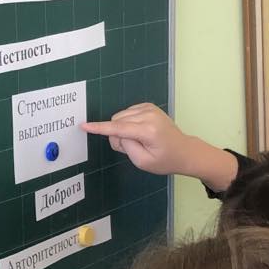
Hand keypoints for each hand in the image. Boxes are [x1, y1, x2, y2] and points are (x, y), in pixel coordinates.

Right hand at [84, 105, 237, 190]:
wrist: (184, 150)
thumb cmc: (165, 160)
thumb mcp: (143, 162)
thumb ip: (126, 147)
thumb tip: (117, 134)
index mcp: (148, 130)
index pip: (118, 128)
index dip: (99, 128)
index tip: (84, 126)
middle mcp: (148, 115)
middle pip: (117, 122)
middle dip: (117, 136)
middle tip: (132, 148)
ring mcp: (149, 108)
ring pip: (120, 117)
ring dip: (122, 129)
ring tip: (138, 140)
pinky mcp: (148, 106)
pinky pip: (126, 113)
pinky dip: (127, 123)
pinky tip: (139, 131)